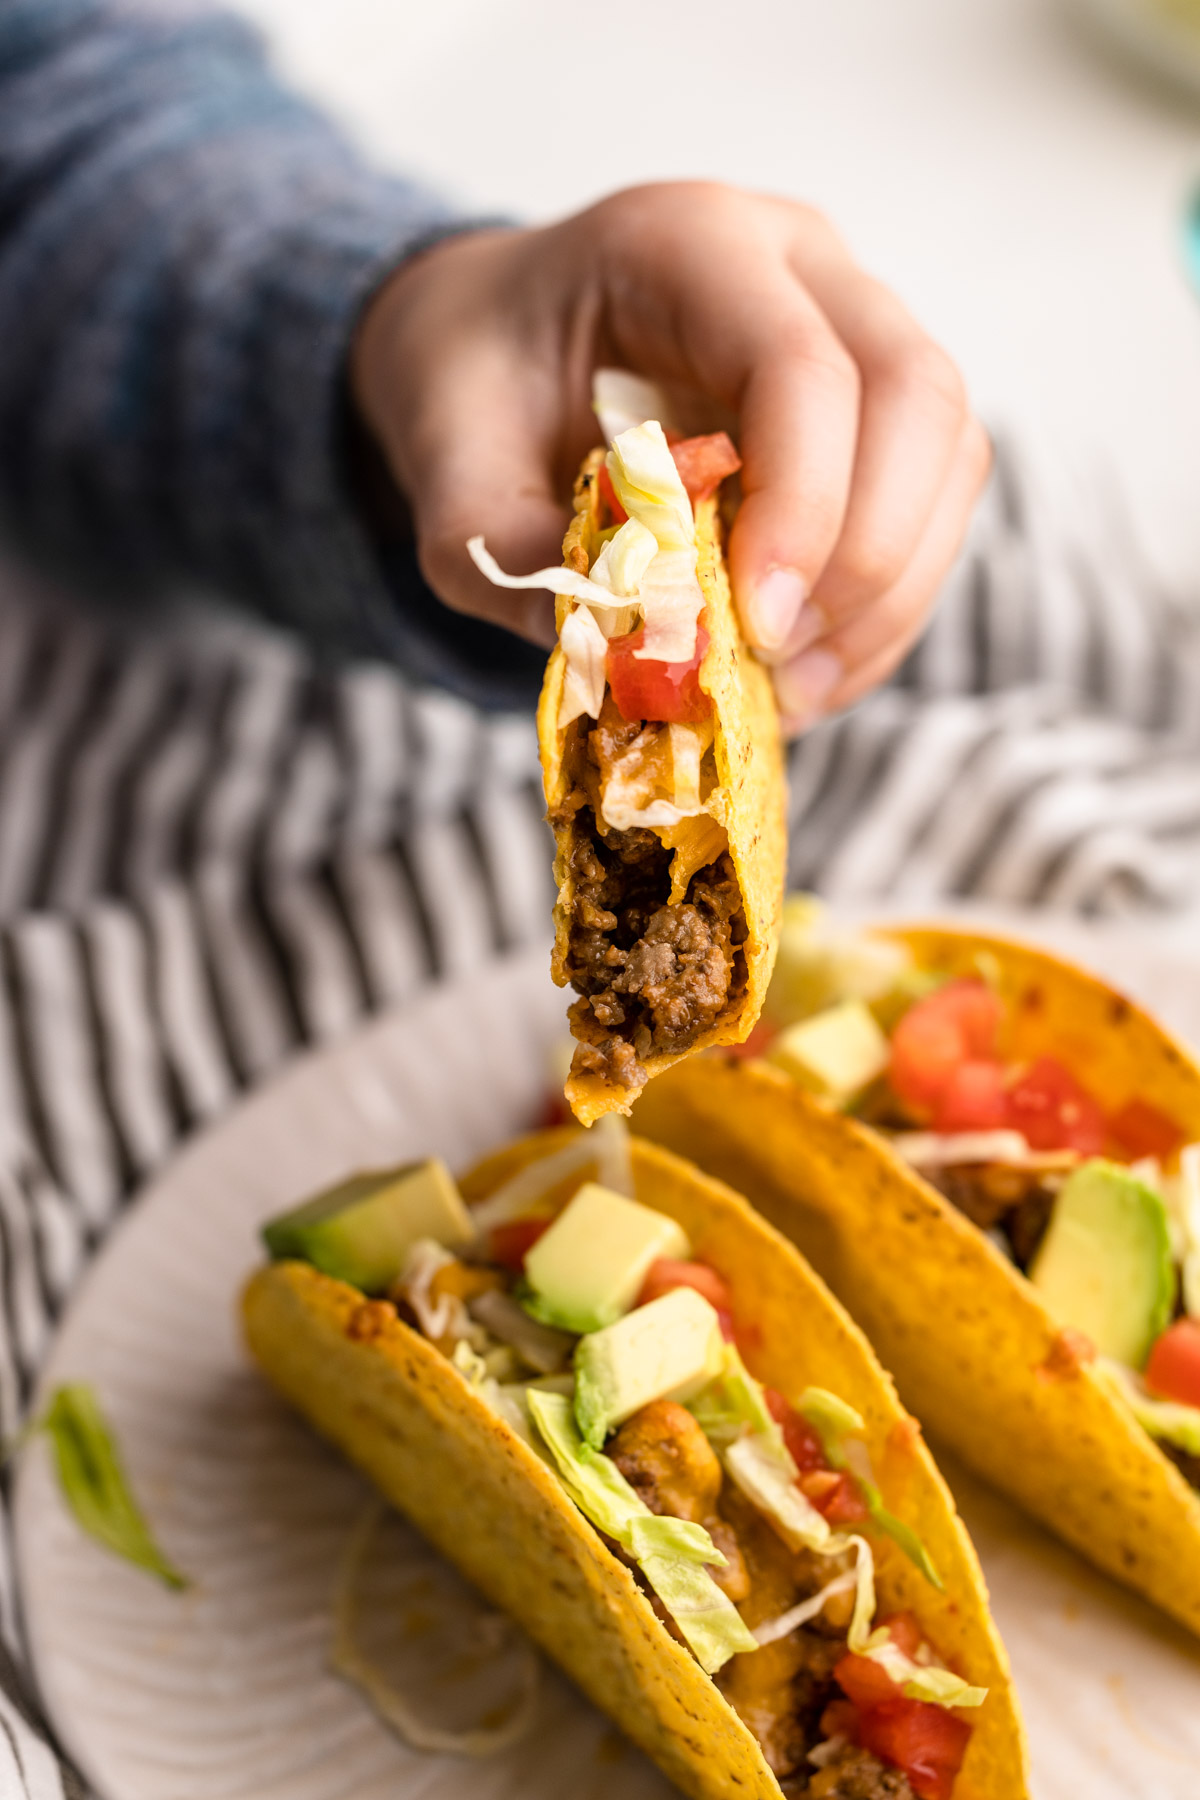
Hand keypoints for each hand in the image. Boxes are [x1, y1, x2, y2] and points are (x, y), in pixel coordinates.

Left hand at [351, 183, 989, 732]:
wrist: (492, 344)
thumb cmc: (473, 382)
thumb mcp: (444, 464)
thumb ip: (505, 551)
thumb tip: (623, 651)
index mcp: (687, 243)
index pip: (801, 362)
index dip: (804, 504)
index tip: (757, 626)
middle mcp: (797, 263)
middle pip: (916, 394)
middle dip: (870, 554)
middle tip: (782, 660)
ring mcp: (852, 323)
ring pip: (947, 453)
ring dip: (889, 593)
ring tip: (791, 688)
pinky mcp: (873, 406)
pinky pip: (930, 503)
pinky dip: (882, 605)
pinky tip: (805, 671)